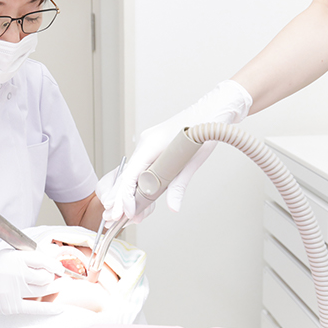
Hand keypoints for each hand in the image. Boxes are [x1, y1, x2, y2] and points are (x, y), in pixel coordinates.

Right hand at [0, 249, 64, 314]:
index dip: (53, 264)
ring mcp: (12, 291)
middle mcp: (13, 273)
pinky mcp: (11, 306)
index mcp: (12, 258)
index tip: (59, 266)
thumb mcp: (6, 255)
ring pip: (42, 290)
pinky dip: (49, 308)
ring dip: (55, 288)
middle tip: (59, 276)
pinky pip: (35, 307)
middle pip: (44, 276)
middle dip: (54, 276)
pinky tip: (59, 308)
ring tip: (61, 285)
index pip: (40, 259)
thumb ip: (27, 256)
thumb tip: (52, 255)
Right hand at [96, 80, 251, 225]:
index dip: (124, 195)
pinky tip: (137, 197)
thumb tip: (173, 206)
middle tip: (114, 218)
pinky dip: (137, 183)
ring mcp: (147, 144)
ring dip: (127, 192)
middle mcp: (144, 143)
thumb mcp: (192, 161)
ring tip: (126, 213)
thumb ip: (179, 185)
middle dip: (119, 197)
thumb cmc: (204, 128)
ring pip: (132, 172)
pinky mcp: (153, 146)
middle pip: (126, 174)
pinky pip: (140, 166)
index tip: (124, 212)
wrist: (213, 110)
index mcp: (151, 144)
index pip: (130, 174)